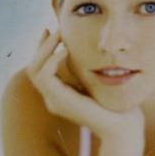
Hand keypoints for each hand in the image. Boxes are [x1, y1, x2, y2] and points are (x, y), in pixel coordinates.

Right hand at [27, 29, 143, 145]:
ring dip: (45, 49)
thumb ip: (86, 71)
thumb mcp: (96, 83)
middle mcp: (52, 99)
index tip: (52, 31)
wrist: (121, 125)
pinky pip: (45, 77)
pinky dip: (52, 61)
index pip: (41, 70)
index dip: (44, 50)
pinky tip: (65, 51)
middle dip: (41, 46)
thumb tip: (85, 51)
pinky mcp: (59, 101)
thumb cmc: (115, 105)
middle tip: (54, 29)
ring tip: (59, 35)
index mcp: (59, 96)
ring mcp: (53, 101)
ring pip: (34, 70)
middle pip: (33, 68)